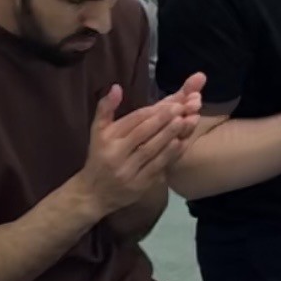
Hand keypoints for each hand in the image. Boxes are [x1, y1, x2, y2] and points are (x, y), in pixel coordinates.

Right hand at [77, 81, 204, 215]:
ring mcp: (128, 172)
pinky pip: (157, 167)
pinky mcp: (139, 186)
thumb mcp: (97, 131)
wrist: (93, 193)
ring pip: (152, 151)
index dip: (154, 111)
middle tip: (183, 108)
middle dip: (165, 120)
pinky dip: (170, 155)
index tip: (173, 102)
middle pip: (144, 134)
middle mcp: (117, 155)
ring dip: (171, 135)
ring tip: (187, 121)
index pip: (134, 121)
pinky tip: (181, 143)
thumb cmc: (98, 156)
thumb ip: (106, 108)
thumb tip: (117, 87)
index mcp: (108, 139)